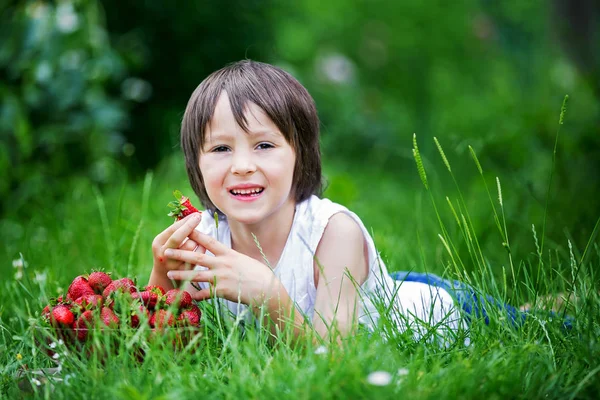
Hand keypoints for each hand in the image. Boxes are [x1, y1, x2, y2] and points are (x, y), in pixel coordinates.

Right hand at [151, 213, 203, 275]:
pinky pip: (198, 255)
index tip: (195, 214)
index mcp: (158, 243)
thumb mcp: (167, 240)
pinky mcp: (183, 272)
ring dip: (196, 240)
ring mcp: (172, 264)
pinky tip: (200, 248)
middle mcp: (163, 254)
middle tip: (199, 217)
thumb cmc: (170, 250)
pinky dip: (201, 248)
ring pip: (190, 245)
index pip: (172, 229)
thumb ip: (177, 229)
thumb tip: (192, 214)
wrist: (165, 275)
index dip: (185, 221)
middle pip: (177, 237)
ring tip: (195, 241)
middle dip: (189, 226)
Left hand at [163, 230, 280, 306]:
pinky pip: (204, 294)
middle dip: (180, 253)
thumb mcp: (245, 260)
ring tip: (169, 273)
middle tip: (167, 251)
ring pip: (196, 275)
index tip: (184, 228)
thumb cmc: (259, 274)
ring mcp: (221, 277)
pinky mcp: (222, 291)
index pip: (209, 241)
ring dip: (181, 274)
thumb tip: (226, 255)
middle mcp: (223, 264)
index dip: (196, 234)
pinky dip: (195, 295)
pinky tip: (186, 296)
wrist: (267, 288)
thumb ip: (232, 258)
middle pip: (197, 256)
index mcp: (229, 254)